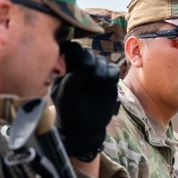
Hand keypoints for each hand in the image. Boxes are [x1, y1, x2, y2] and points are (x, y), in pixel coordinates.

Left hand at [53, 42, 119, 160]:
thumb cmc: (69, 111)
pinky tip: (106, 83)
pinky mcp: (109, 80)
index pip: (70, 50)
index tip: (76, 59)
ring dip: (100, 68)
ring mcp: (96, 73)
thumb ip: (72, 78)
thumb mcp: (64, 95)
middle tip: (87, 71)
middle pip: (87, 52)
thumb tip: (85, 65)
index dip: (74, 51)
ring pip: (101, 59)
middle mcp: (81, 67)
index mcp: (66, 68)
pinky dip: (111, 74)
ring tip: (97, 81)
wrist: (85, 128)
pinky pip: (113, 69)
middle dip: (89, 60)